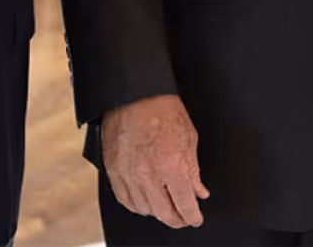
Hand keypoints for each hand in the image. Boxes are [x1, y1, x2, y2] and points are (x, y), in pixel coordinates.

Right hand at [101, 94, 209, 228]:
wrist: (134, 92)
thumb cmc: (162, 108)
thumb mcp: (189, 137)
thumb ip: (193, 169)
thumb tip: (198, 190)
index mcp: (171, 164)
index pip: (185, 204)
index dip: (193, 216)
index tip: (195, 218)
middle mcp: (148, 174)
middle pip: (164, 213)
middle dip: (177, 219)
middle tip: (183, 218)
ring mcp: (128, 174)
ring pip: (144, 209)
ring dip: (157, 212)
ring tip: (166, 207)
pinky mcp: (113, 171)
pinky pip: (125, 199)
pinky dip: (137, 205)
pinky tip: (145, 201)